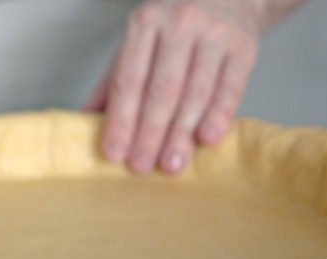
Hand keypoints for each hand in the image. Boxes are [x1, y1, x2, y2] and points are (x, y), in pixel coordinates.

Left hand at [84, 0, 261, 173]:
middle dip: (149, 133)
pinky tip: (206, 140)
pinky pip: (229, 89)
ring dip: (181, 134)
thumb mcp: (136, 45)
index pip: (128, 80)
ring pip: (195, 93)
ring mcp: (214, 34)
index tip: (114, 153)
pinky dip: (218, 117)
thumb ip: (111, 83)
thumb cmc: (171, 29)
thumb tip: (82, 124)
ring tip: (171, 164)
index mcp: (144, 23)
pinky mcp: (244, 48)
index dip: (120, 120)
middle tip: (140, 166)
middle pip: (161, 90)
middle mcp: (179, 23)